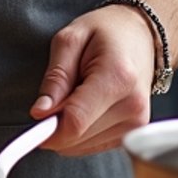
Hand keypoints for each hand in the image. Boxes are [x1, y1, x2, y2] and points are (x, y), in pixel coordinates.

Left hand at [29, 6, 154, 154]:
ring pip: (83, 146)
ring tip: (79, 95)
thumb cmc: (106, 31)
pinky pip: (94, 146)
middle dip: (57, 123)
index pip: (75, 121)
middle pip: (77, 137)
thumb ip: (55, 77)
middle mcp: (132, 105)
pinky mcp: (134, 132)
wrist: (141, 35)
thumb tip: (40, 112)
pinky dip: (83, 131)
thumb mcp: (71, 39)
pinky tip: (89, 106)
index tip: (36, 117)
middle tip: (59, 94)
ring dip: (70, 127)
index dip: (48, 127)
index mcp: (117, 77)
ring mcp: (137, 123)